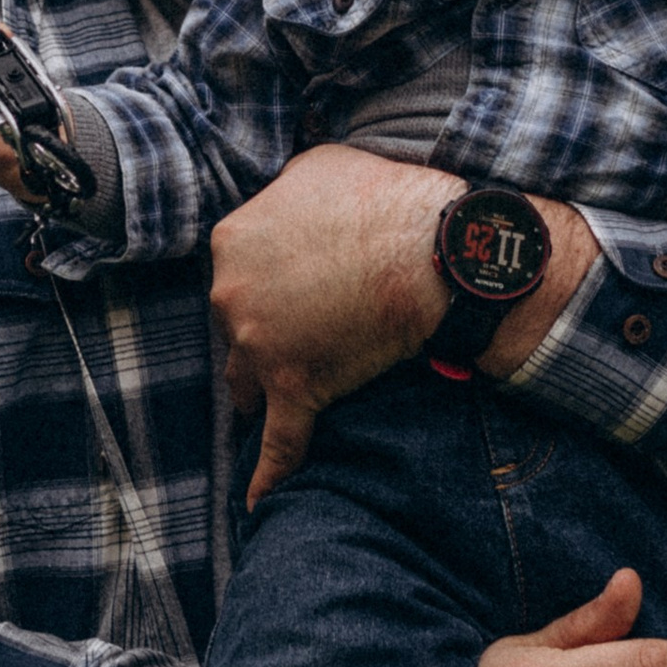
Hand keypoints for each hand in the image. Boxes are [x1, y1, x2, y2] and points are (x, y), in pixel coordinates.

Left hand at [209, 145, 456, 503]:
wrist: (433, 251)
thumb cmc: (386, 199)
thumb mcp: (318, 166)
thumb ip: (285, 189)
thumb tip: (285, 199)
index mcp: (232, 241)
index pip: (235, 271)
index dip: (269, 281)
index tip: (297, 286)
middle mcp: (233, 295)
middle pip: (236, 327)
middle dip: (265, 332)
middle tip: (309, 329)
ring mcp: (262, 347)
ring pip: (247, 380)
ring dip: (264, 386)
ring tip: (290, 392)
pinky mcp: (297, 390)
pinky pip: (279, 443)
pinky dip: (269, 474)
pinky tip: (259, 501)